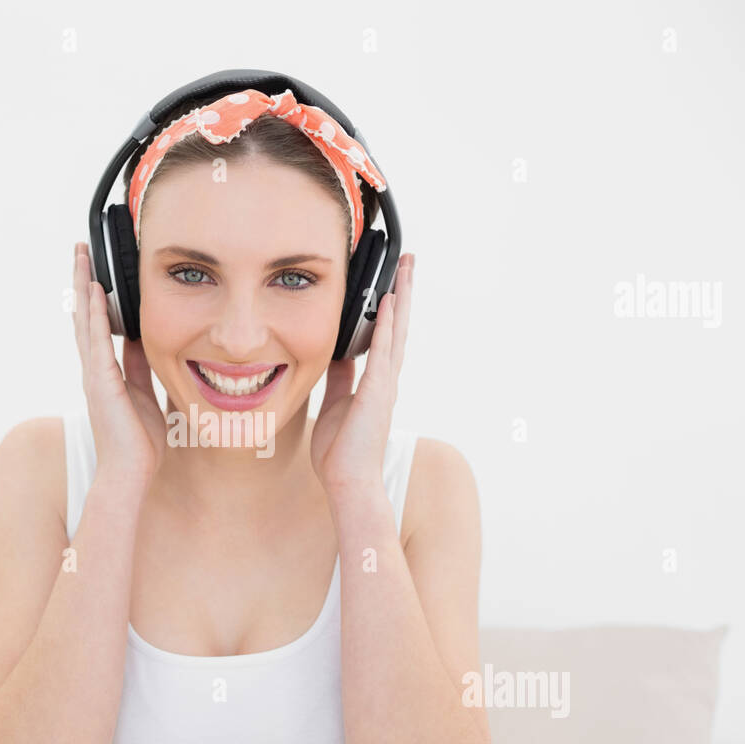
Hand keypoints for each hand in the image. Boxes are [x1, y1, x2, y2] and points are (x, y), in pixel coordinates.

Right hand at [72, 242, 166, 486]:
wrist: (130, 472)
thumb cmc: (139, 442)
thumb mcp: (145, 394)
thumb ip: (141, 368)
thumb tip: (144, 343)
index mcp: (105, 372)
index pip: (97, 325)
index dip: (94, 296)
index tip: (94, 268)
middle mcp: (94, 369)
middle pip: (84, 315)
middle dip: (82, 280)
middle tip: (80, 248)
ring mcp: (94, 374)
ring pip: (85, 320)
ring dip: (83, 286)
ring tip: (81, 255)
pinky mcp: (100, 381)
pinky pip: (97, 340)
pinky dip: (95, 314)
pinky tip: (94, 290)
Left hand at [310, 253, 414, 496]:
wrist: (348, 482)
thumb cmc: (341, 452)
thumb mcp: (336, 404)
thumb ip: (339, 378)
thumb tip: (336, 355)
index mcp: (375, 382)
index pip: (384, 335)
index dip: (389, 307)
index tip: (392, 280)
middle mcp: (385, 379)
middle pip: (397, 325)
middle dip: (403, 291)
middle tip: (408, 260)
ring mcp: (384, 384)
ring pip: (396, 331)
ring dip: (402, 298)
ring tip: (407, 267)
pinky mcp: (377, 392)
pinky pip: (382, 351)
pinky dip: (386, 325)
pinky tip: (389, 301)